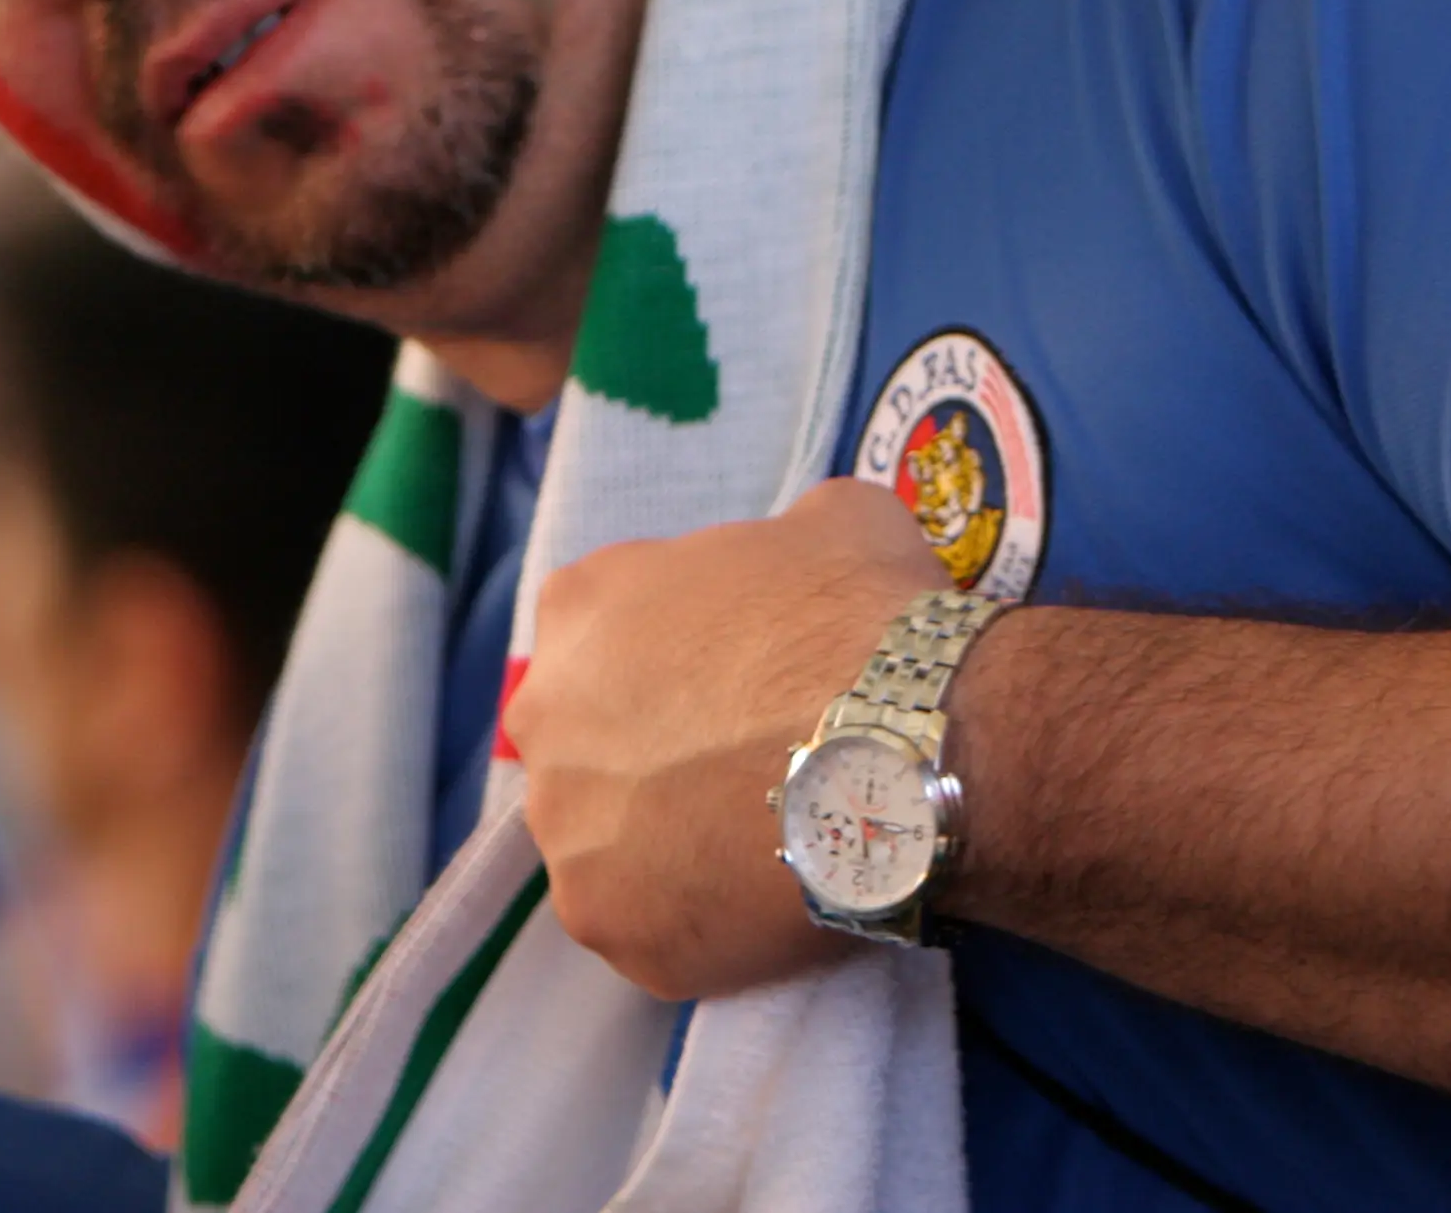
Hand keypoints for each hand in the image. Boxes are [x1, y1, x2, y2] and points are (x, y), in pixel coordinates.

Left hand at [508, 479, 943, 998]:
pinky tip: (773, 891)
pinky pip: (656, 924)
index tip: (735, 667)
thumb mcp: (837, 520)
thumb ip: (785, 539)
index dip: (675, 645)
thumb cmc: (862, 611)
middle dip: (656, 747)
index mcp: (584, 605)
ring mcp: (572, 837)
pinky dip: (706, 915)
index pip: (605, 621)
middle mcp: (547, 719)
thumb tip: (803, 559)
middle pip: (593, 737)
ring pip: (614, 842)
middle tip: (747, 753)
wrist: (902, 740)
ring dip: (673, 838)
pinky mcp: (615, 930)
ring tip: (769, 833)